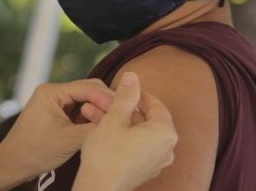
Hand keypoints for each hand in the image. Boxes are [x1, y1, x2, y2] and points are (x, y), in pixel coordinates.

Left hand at [0, 79, 114, 180]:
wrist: (12, 164)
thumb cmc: (35, 152)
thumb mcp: (70, 140)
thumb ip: (94, 127)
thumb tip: (118, 119)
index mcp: (51, 91)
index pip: (88, 87)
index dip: (108, 98)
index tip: (125, 109)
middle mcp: (52, 91)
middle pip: (89, 90)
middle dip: (106, 102)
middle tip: (126, 114)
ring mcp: (54, 102)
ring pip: (85, 100)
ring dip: (99, 110)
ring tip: (116, 121)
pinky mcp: (56, 113)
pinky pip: (79, 110)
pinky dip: (90, 117)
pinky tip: (102, 126)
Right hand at [73, 73, 177, 190]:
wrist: (98, 190)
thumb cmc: (107, 155)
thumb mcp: (114, 118)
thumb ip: (126, 96)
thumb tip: (133, 76)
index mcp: (165, 133)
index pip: (155, 104)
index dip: (135, 93)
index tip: (119, 87)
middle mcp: (166, 149)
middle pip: (143, 119)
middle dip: (118, 106)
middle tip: (100, 98)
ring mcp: (155, 162)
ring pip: (135, 132)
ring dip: (113, 119)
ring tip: (89, 111)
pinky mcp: (142, 171)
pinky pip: (133, 145)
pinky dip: (118, 135)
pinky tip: (96, 127)